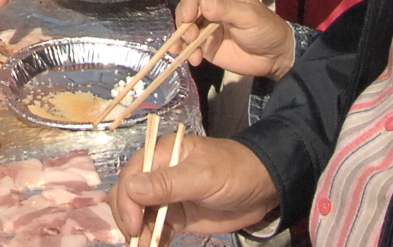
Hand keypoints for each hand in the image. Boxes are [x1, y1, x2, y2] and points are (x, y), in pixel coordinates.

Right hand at [108, 134, 280, 242]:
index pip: (131, 176)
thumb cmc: (234, 172)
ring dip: (138, 234)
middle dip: (128, 219)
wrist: (264, 188)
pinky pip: (155, 230)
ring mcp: (166, 198)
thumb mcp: (203, 176)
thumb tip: (130, 188)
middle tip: (137, 241)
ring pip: (139, 216)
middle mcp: (158, 174)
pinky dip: (150, 241)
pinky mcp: (176, 217)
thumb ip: (168, 183)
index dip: (127, 201)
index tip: (134, 224)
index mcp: (161, 154)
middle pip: (129, 196)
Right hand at [174, 0, 297, 78]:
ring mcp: (207, 30)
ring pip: (185, 30)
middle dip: (184, 24)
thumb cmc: (265, 30)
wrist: (275, 57)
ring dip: (182, 40)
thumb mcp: (249, 16)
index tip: (190, 17)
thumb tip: (203, 3)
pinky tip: (193, 60)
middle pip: (186, 10)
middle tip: (191, 37)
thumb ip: (227, 9)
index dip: (189, 1)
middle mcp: (210, 11)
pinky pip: (190, 48)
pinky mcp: (207, 48)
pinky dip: (187, 53)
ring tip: (191, 53)